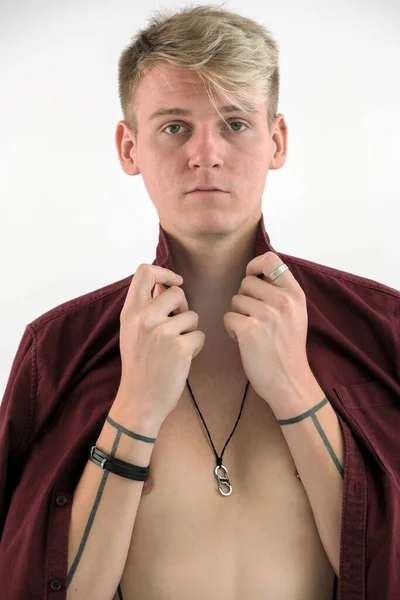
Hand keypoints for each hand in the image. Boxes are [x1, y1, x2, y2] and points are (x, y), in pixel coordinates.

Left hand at [223, 251, 313, 410]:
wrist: (289, 381)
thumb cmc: (287, 348)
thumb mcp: (295, 314)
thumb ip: (280, 292)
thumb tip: (257, 272)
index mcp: (295, 294)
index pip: (271, 259)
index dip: (255, 265)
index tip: (252, 277)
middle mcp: (282, 301)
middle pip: (246, 282)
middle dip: (245, 299)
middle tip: (256, 319)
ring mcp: (266, 315)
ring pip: (235, 300)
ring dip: (238, 316)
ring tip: (253, 332)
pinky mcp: (248, 330)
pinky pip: (228, 317)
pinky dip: (232, 329)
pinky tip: (245, 341)